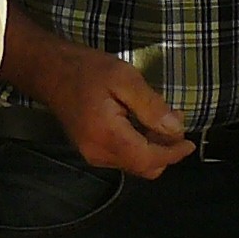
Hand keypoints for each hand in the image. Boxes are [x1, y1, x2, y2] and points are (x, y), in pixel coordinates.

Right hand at [20, 32, 192, 176]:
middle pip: (144, 167)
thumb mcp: (124, 78)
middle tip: (175, 120)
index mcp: (108, 137)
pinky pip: (123, 157)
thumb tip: (175, 130)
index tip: (190, 142)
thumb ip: (151, 106)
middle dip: (166, 150)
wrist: (48, 71)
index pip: (149, 159)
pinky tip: (144, 123)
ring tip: (162, 117)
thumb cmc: (87, 70)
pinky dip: (140, 146)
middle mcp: (99, 154)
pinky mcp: (90, 150)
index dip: (173, 154)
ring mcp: (92, 155)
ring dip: (154, 147)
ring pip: (135, 164)